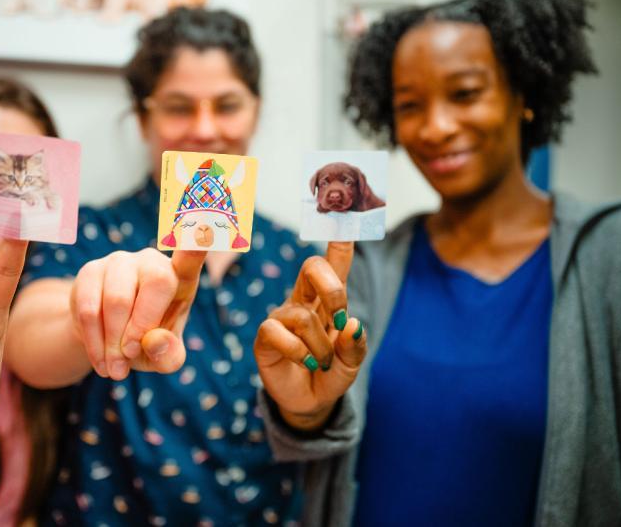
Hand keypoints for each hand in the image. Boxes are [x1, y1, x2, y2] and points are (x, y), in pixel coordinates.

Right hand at [70, 248, 206, 380]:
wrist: (106, 341)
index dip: (197, 243)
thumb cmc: (146, 343)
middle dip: (140, 330)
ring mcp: (120, 262)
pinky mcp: (91, 271)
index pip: (191, 255)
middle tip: (129, 361)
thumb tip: (154, 340)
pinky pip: (89, 309)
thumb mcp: (163, 357)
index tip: (207, 227)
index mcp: (180, 277)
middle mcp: (152, 261)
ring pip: (117, 301)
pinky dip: (94, 342)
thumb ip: (169, 355)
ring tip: (115, 370)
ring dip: (113, 344)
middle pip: (155, 285)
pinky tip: (101, 362)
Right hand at [254, 242, 366, 430]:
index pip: (334, 264)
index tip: (343, 217)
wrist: (309, 403)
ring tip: (323, 363)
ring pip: (303, 315)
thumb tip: (352, 324)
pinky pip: (279, 332)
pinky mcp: (265, 337)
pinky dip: (299, 352)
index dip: (338, 240)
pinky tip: (306, 363)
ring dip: (321, 346)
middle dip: (332, 289)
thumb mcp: (352, 364)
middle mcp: (303, 302)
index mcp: (328, 301)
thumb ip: (355, 346)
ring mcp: (282, 318)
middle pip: (311, 268)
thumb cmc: (331, 373)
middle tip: (340, 319)